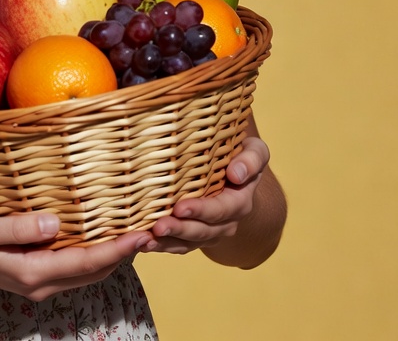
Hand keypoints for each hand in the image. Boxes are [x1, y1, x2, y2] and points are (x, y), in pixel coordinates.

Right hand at [0, 210, 152, 300]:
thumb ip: (18, 227)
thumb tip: (55, 223)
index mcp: (31, 272)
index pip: (86, 263)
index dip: (117, 249)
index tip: (142, 233)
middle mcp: (41, 283)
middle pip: (94, 273)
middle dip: (125, 254)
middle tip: (153, 230)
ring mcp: (39, 281)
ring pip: (88, 273)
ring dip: (113, 256)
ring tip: (137, 234)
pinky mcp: (35, 273)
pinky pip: (76, 268)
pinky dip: (96, 256)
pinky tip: (103, 238)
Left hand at [142, 136, 270, 256]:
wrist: (238, 177)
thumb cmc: (242, 158)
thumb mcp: (255, 152)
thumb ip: (251, 159)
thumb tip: (236, 174)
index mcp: (239, 202)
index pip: (221, 210)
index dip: (201, 211)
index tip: (180, 208)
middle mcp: (225, 222)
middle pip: (202, 231)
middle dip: (179, 230)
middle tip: (159, 227)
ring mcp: (208, 231)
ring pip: (188, 243)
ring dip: (166, 243)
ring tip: (145, 240)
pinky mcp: (193, 235)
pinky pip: (178, 245)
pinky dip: (160, 246)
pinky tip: (142, 243)